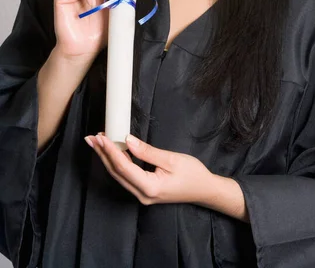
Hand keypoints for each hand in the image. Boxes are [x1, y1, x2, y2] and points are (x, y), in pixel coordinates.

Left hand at [85, 133, 215, 205]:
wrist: (205, 190)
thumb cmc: (192, 174)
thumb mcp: (171, 159)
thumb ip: (147, 151)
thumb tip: (127, 141)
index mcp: (149, 187)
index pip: (123, 167)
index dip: (110, 151)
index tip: (101, 136)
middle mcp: (142, 195)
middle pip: (116, 173)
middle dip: (102, 154)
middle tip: (91, 138)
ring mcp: (142, 195)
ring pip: (119, 176)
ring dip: (107, 158)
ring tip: (97, 143)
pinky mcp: (144, 191)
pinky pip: (126, 177)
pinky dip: (118, 163)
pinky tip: (112, 152)